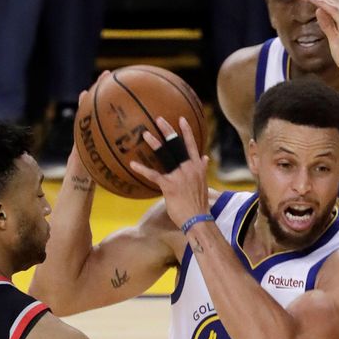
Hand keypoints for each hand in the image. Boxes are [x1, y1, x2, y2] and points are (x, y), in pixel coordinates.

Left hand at [130, 116, 209, 231]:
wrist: (198, 219)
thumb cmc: (199, 203)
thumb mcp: (203, 183)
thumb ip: (202, 169)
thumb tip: (205, 157)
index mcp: (197, 167)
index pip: (192, 145)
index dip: (186, 131)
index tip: (181, 119)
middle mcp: (189, 168)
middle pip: (177, 145)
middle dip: (168, 131)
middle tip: (159, 119)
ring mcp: (179, 176)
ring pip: (166, 155)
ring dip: (155, 143)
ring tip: (145, 133)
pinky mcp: (169, 186)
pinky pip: (153, 175)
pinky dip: (142, 169)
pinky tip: (132, 164)